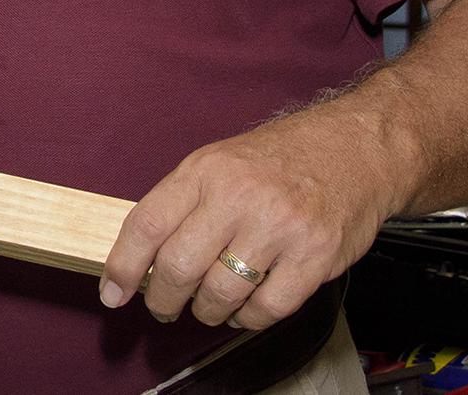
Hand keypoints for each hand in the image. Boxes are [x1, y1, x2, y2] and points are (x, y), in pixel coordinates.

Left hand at [99, 108, 395, 329]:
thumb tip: (141, 257)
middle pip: (178, 267)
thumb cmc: (280, 159)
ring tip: (208, 307)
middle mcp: (238, 197)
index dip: (122, 266)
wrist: (355, 149)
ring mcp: (278, 228)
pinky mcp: (314, 257)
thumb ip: (183, 204)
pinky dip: (248, 319)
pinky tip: (245, 309)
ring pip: (220, 293)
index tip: (112, 292)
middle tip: (164, 307)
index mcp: (204, 171)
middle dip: (162, 299)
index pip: (147, 225)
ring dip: (207, 312)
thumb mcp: (219, 162)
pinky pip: (267, 308)